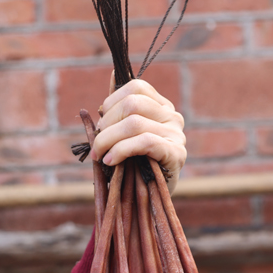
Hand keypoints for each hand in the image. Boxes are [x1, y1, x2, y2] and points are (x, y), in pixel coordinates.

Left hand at [90, 77, 186, 194]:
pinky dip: (121, 151)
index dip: (111, 102)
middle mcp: (171, 116)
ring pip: (134, 123)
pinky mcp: (176, 154)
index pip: (135, 87)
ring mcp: (176, 134)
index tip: (100, 122)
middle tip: (96, 146)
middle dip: (105, 125)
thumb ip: (119, 110)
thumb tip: (112, 72)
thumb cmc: (134, 167)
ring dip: (107, 140)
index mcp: (160, 106)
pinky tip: (110, 161)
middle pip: (132, 104)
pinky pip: (144, 142)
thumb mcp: (124, 136)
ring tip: (99, 156)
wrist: (151, 200)